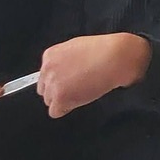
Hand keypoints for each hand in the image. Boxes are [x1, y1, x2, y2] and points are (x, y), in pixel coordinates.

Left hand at [37, 33, 151, 117]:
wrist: (115, 58)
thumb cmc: (104, 50)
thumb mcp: (76, 47)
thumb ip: (63, 60)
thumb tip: (63, 72)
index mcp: (50, 55)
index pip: (44, 75)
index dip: (59, 80)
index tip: (71, 80)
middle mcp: (47, 69)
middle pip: (44, 89)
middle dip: (58, 90)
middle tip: (77, 87)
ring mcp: (52, 84)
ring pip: (49, 101)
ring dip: (63, 100)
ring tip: (82, 91)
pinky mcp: (60, 98)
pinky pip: (55, 112)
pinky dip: (67, 109)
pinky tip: (80, 99)